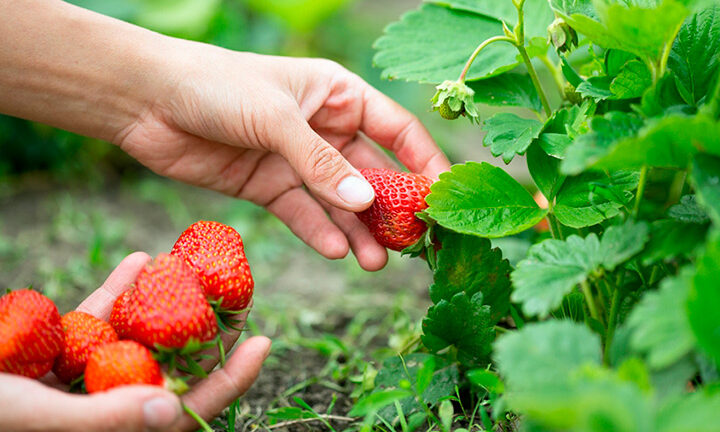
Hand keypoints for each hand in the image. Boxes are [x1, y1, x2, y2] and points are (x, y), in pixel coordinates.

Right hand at [0, 252, 270, 431]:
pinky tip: (137, 261)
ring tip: (192, 267)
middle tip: (237, 291)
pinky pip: (94, 321)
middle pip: (170, 368)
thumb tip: (171, 410)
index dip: (228, 381)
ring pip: (136, 339)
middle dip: (204, 331)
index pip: (184, 412)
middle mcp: (103, 408)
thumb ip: (102, 420)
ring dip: (164, 303)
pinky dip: (115, 292)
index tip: (264, 342)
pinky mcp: (53, 352)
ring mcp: (80, 379)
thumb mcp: (32, 416)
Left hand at [117, 49, 450, 270]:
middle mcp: (324, 128)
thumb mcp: (276, 118)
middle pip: (371, 173)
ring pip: (338, 200)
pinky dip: (320, 232)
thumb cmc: (217, 86)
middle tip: (410, 244)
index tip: (440, 197)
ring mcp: (296, 160)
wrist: (148, 101)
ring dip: (358, 230)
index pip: (396, 130)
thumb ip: (320, 162)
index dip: (422, 162)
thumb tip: (364, 203)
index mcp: (337, 94)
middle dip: (389, 208)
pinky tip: (338, 251)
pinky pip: (302, 213)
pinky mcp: (268, 186)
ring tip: (375, 262)